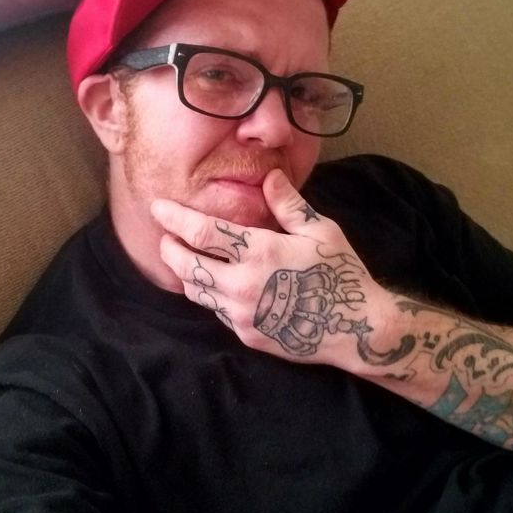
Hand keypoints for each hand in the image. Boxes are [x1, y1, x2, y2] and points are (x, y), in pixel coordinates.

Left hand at [150, 169, 405, 371]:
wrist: (355, 327)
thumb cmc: (340, 273)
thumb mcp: (320, 231)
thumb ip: (288, 204)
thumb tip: (269, 177)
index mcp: (259, 252)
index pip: (202, 232)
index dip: (174, 218)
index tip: (157, 208)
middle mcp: (243, 284)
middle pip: (186, 265)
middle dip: (170, 248)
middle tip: (166, 237)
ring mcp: (242, 314)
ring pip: (196, 292)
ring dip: (186, 273)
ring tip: (188, 259)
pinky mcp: (247, 335)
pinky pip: (216, 313)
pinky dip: (211, 296)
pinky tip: (219, 285)